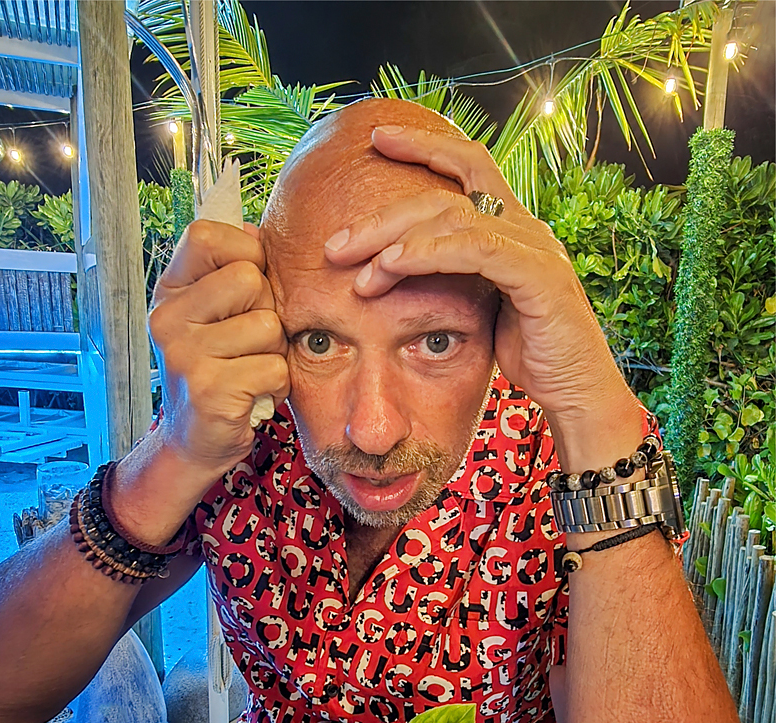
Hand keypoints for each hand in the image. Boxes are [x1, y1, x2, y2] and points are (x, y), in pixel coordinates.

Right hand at [148, 220, 290, 477]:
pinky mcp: (210, 390)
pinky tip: (253, 395)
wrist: (194, 442)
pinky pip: (274, 368)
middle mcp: (168, 319)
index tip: (247, 288)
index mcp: (169, 292)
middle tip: (248, 345)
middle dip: (266, 312)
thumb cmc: (215, 372)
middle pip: (249, 280)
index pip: (206, 237)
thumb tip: (256, 230)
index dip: (244, 253)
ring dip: (273, 354)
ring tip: (249, 372)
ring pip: (269, 327)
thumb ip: (228, 273)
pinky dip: (276, 386)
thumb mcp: (211, 316)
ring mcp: (185, 355)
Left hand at [324, 126, 641, 457]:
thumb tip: (399, 269)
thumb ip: (453, 280)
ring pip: (453, 218)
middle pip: (445, 193)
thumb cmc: (531, 358)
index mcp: (514, 228)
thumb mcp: (483, 311)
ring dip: (394, 239)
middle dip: (384, 213)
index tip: (378, 138)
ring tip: (352, 265)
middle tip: (335, 241)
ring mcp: (535, 248)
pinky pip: (475, 249)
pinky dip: (429, 253)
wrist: (579, 393)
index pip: (468, 166)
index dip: (425, 144)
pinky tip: (392, 265)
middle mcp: (527, 227)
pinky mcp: (538, 276)